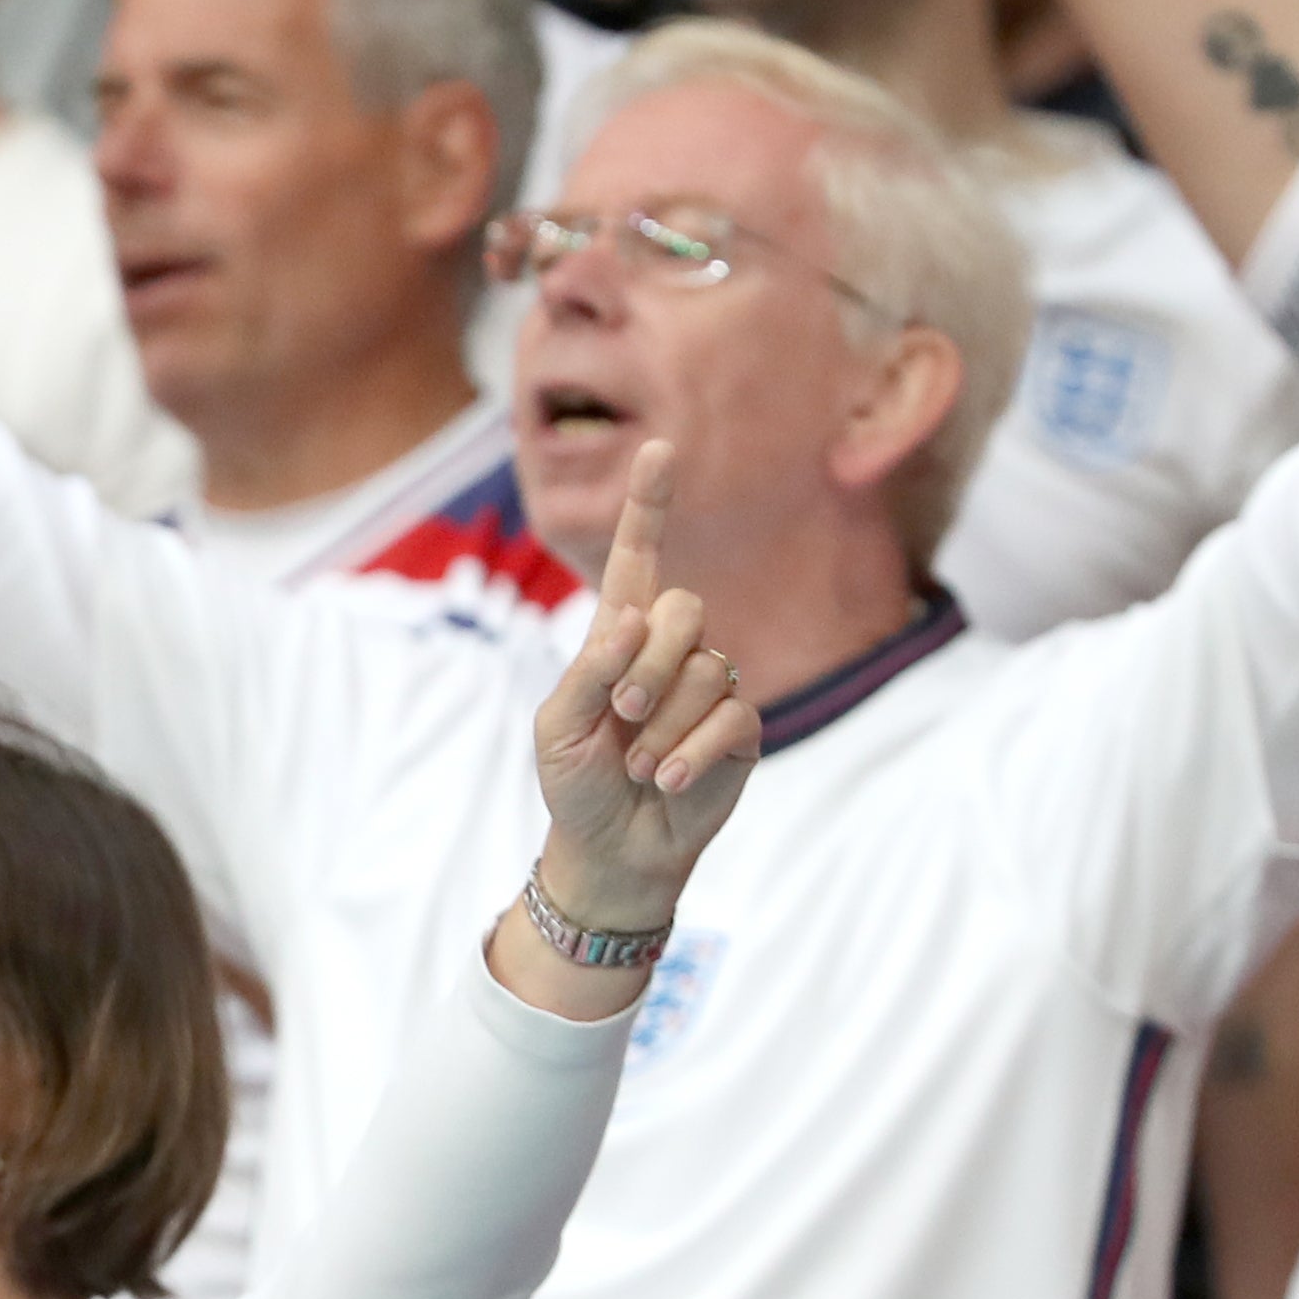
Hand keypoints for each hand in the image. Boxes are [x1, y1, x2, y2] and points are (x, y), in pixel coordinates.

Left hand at [526, 441, 755, 931]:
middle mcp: (671, 653)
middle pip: (684, 610)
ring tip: (639, 765)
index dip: (651, 506)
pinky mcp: (741, 730)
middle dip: (649, 663)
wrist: (610, 850)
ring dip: (664, 724)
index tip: (660, 448)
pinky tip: (664, 782)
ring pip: (708, 669)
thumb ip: (589, 671)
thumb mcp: (558, 727)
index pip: (640, 559)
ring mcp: (711, 688)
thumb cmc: (575, 784)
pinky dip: (691, 753)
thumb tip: (631, 621)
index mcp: (619, 638)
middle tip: (623, 715)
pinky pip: (732, 717)